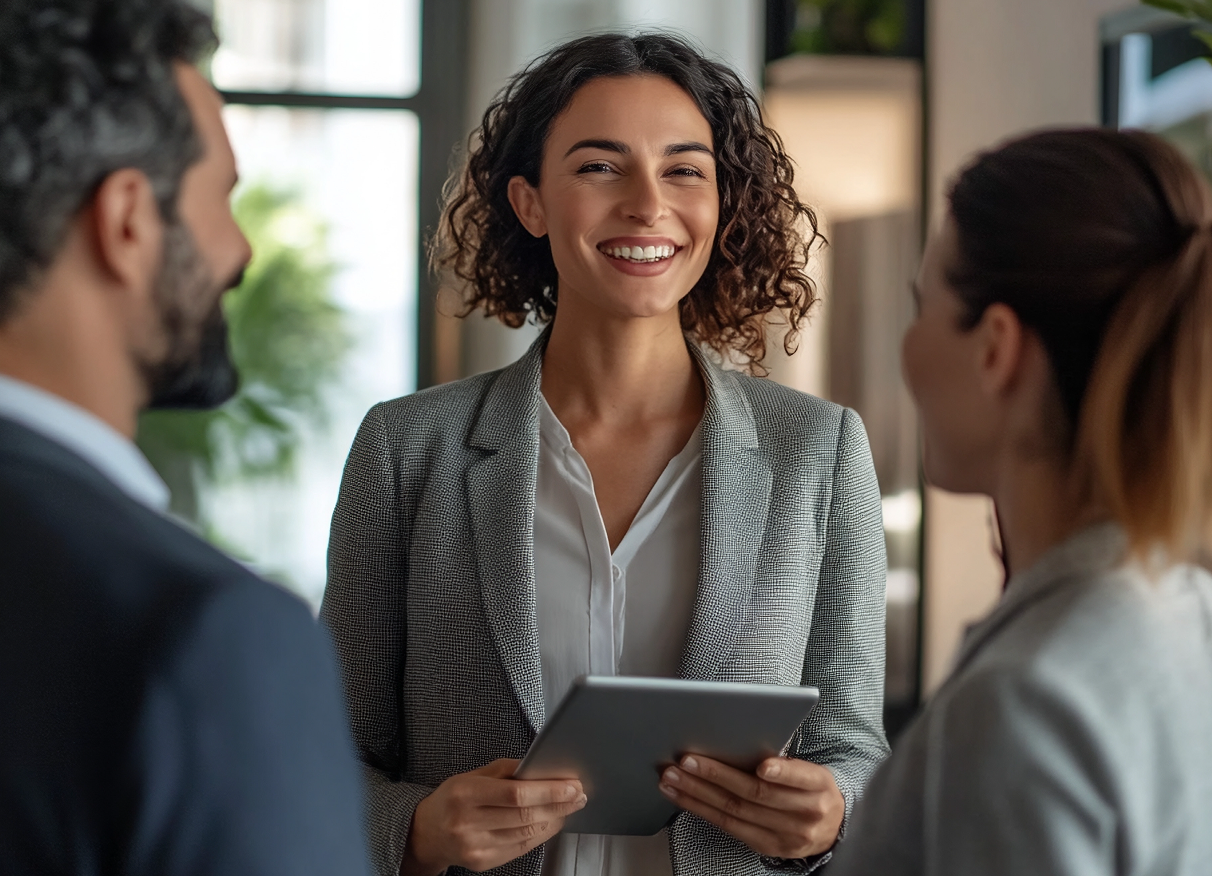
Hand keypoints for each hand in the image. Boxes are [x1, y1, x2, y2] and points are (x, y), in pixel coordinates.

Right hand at [402, 759, 585, 874]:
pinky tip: (551, 822)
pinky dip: (541, 834)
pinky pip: (520, 848)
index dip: (548, 790)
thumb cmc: (454, 798)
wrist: (427, 832)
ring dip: (554, 819)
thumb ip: (506, 770)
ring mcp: (475, 847)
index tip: (572, 785)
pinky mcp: (482, 863)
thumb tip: (542, 767)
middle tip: (579, 795)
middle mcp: (467, 823)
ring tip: (569, 806)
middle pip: (525, 816)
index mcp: (464, 794)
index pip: (515, 794)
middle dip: (558, 804)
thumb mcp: (473, 775)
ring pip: (526, 834)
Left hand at [659, 754, 843, 859]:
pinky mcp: (768, 847)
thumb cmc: (812, 789)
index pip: (799, 777)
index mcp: (819, 786)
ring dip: (698, 794)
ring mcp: (786, 835)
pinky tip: (684, 797)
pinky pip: (729, 827)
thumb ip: (785, 762)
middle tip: (687, 760)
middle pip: (755, 794)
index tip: (761, 765)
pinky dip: (701, 809)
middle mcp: (805, 814)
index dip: (780, 772)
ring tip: (674, 778)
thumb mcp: (811, 771)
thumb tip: (736, 741)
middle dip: (716, 775)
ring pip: (735, 811)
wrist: (832, 827)